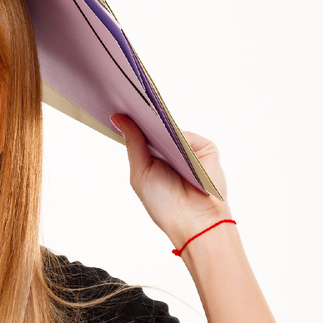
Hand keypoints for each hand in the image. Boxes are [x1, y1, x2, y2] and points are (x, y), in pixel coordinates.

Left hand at [112, 113, 231, 248]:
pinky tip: (165, 132)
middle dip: (143, 116)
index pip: (144, 134)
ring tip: (140, 110)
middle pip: (157, 127)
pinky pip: (190, 136)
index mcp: (156, 158)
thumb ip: (133, 144)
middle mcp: (173, 151)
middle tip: (125, 100)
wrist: (193, 222)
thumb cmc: (165, 204)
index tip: (116, 106)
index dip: (132, 122)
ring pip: (173, 129)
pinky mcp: (206, 149)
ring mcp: (190, 149)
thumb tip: (118, 117)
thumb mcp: (140, 172)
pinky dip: (178, 134)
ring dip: (158, 121)